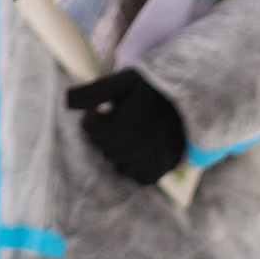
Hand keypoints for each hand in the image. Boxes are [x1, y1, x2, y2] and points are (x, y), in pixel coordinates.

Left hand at [67, 69, 189, 185]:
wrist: (193, 98)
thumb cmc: (155, 87)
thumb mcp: (125, 80)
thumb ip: (95, 91)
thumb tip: (66, 102)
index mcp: (131, 117)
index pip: (93, 129)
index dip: (92, 119)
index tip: (101, 111)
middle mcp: (145, 140)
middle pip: (105, 148)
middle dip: (103, 137)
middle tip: (113, 123)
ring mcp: (158, 155)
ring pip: (120, 166)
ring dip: (116, 153)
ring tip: (124, 137)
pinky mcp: (167, 165)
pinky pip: (141, 178)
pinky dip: (134, 169)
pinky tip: (135, 154)